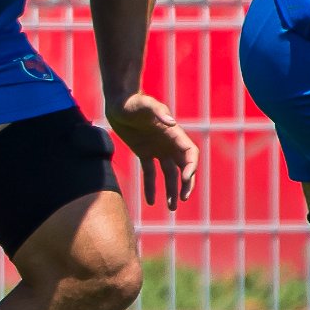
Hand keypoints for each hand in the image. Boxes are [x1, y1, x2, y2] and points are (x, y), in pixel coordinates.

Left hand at [105, 92, 198, 209]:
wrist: (118, 102)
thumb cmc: (133, 101)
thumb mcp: (145, 104)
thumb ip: (158, 111)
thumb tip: (172, 122)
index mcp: (174, 133)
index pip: (190, 154)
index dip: (191, 167)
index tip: (185, 179)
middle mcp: (169, 143)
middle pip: (184, 167)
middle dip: (185, 184)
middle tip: (182, 199)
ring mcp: (157, 149)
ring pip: (169, 174)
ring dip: (171, 191)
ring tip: (172, 208)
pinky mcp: (144, 153)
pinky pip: (150, 174)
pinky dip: (151, 188)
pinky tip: (150, 202)